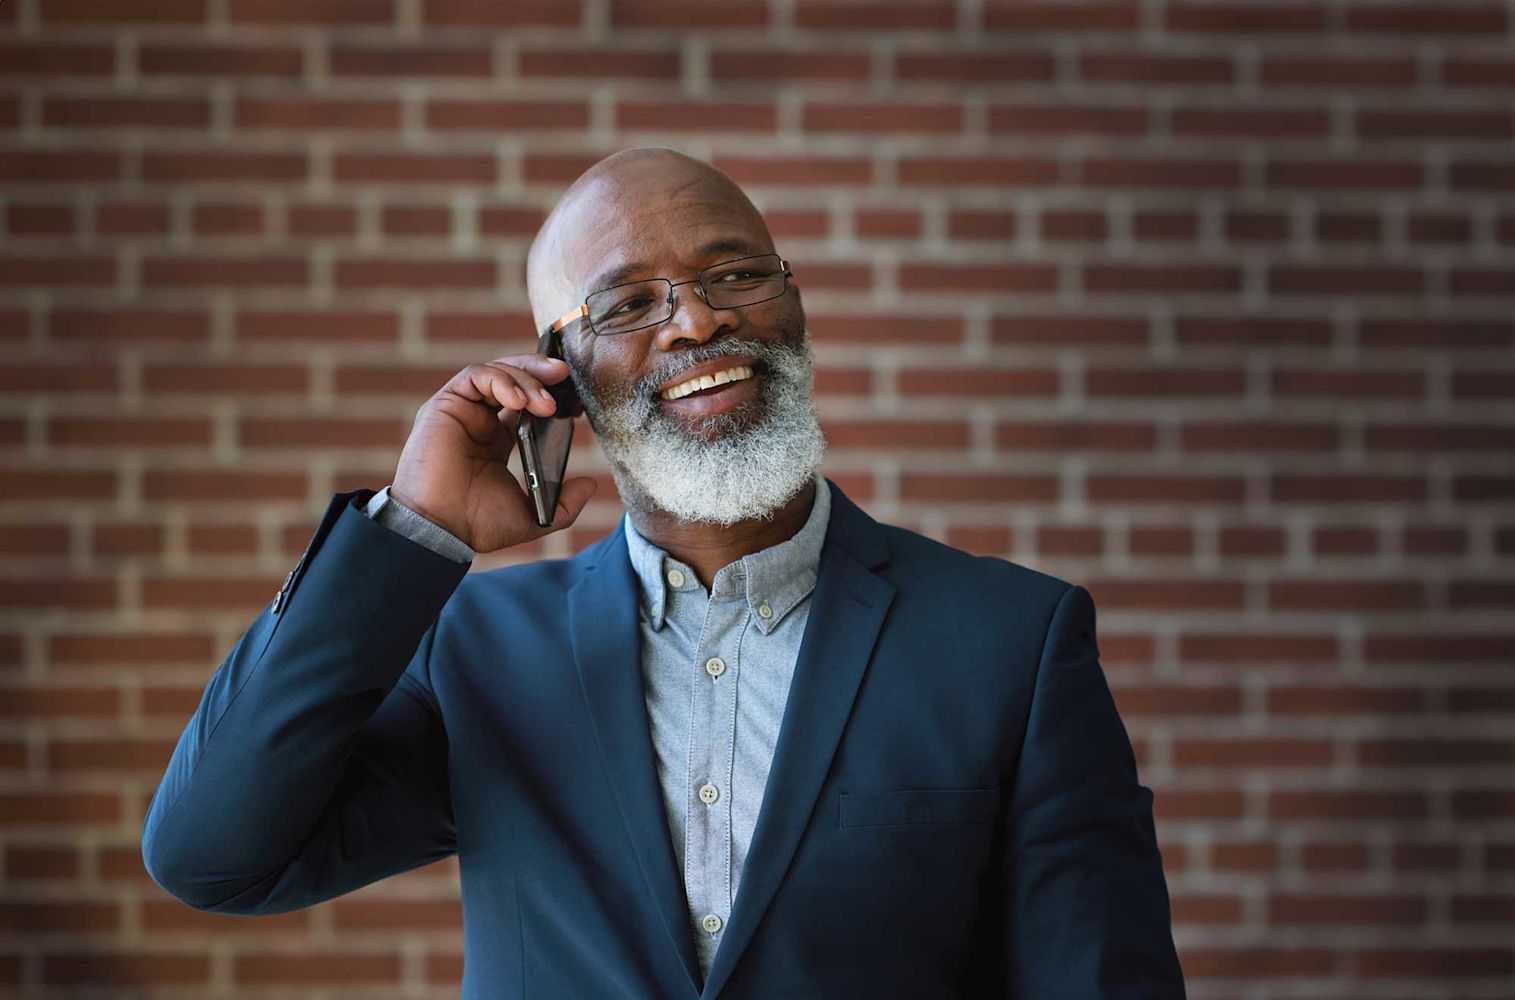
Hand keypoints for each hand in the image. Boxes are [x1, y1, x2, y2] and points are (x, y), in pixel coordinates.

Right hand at [389, 355, 596, 552]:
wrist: (442, 530)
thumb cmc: (477, 526)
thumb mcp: (534, 516)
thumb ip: (564, 504)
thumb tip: (590, 485)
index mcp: (496, 441)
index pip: (525, 403)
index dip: (550, 394)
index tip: (575, 401)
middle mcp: (479, 421)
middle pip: (513, 379)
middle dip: (541, 373)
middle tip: (565, 376)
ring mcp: (462, 411)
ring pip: (497, 372)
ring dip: (526, 379)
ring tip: (545, 402)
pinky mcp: (445, 405)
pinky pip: (475, 376)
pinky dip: (500, 380)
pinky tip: (519, 401)